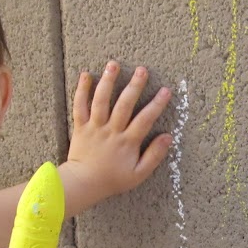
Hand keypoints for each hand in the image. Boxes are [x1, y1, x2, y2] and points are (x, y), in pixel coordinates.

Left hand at [65, 60, 173, 211]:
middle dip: (134, 86)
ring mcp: (95, 127)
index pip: (145, 120)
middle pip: (124, 105)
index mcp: (127, 142)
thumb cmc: (113, 180)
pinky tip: (86, 75)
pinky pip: (80, 106)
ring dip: (108, 82)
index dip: (156, 105)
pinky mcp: (80, 126)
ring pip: (101, 101)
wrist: (84, 183)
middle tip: (142, 70)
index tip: (166, 91)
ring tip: (114, 64)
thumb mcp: (139, 174)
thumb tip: (168, 137)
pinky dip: (81, 90)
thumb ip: (154, 155)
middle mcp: (111, 131)